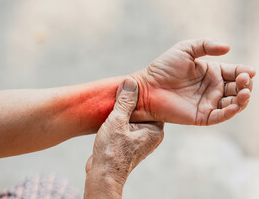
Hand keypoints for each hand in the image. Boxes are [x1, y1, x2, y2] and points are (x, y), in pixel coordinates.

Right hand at [84, 78, 163, 198]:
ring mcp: (141, 141)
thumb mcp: (118, 121)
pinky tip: (110, 116)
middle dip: (130, 103)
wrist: (103, 175)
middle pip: (142, 111)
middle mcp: (151, 136)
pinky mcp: (130, 145)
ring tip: (113, 104)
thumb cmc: (112, 150)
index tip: (130, 86)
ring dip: (123, 113)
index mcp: (155, 130)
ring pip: (133, 119)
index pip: (152, 104)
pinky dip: (120, 121)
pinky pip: (127, 127)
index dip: (140, 94)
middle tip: (119, 93)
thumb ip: (125, 101)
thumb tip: (130, 82)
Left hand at [132, 38, 255, 125]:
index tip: (250, 71)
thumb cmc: (163, 67)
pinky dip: (230, 112)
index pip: (235, 72)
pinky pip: (220, 116)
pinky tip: (235, 105)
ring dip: (242, 99)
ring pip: (234, 103)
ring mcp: (209, 103)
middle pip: (238, 88)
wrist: (147, 87)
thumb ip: (206, 45)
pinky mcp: (202, 116)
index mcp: (212, 73)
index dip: (244, 72)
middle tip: (244, 80)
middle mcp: (213, 88)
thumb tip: (228, 47)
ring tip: (244, 91)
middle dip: (245, 84)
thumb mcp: (185, 49)